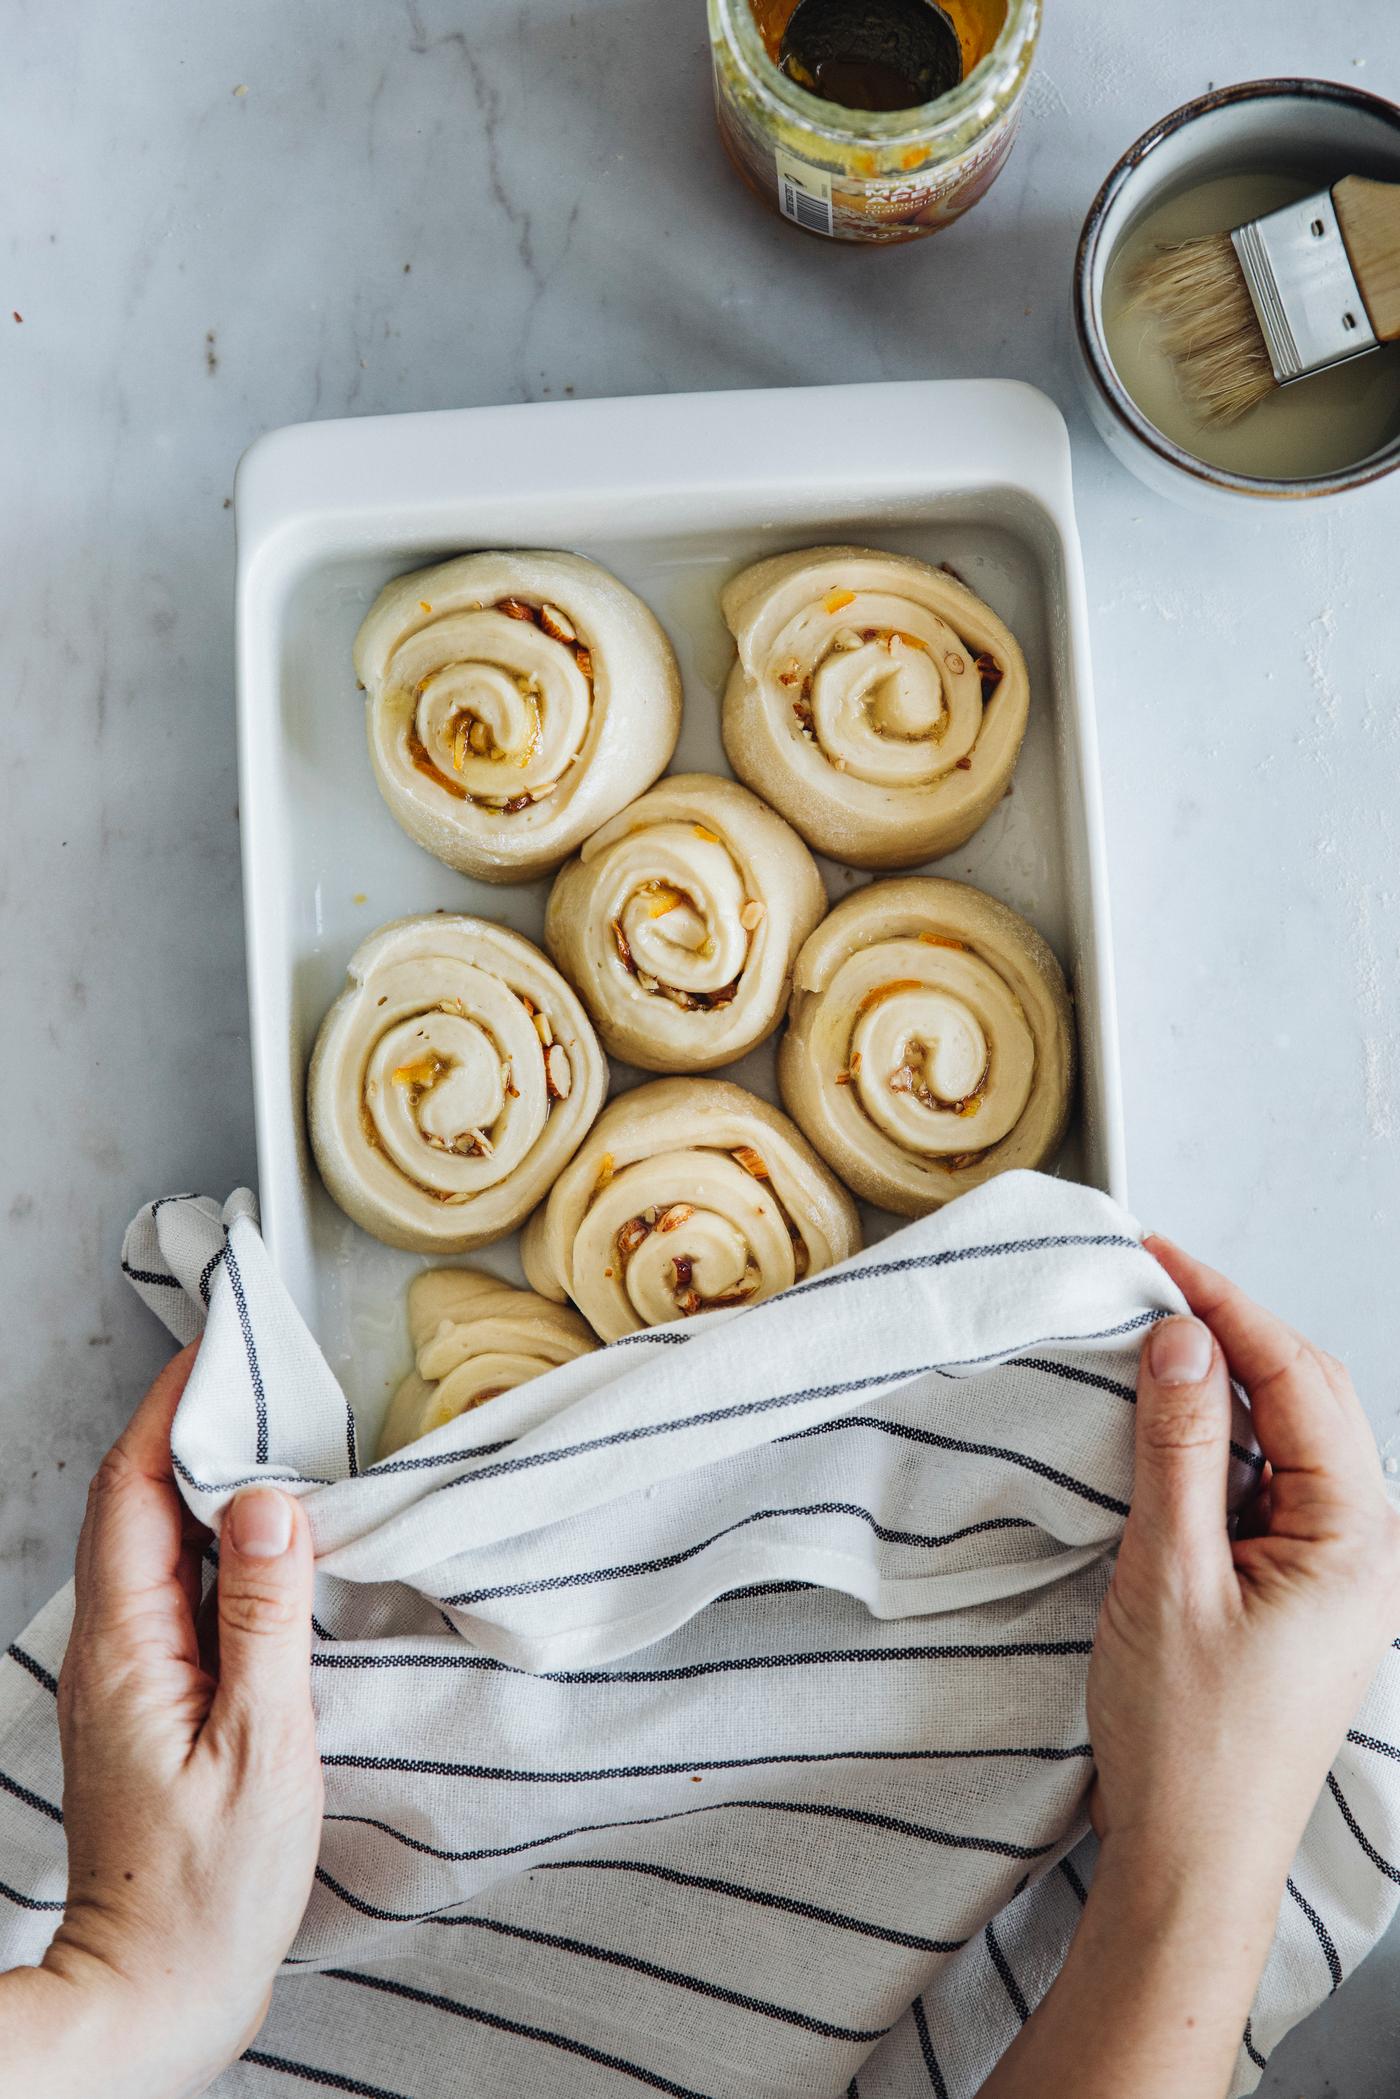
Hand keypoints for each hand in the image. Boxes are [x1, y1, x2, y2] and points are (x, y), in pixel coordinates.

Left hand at [26, 1346, 321, 2098]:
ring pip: (151, 1547)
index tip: (217, 1349)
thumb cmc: (210, 1890)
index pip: (132, 1490)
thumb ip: (266, 1616)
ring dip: (200, 1483)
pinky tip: (266, 1545)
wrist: (152, 1995)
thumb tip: (268, 1501)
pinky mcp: (145, 1706)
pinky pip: (171, 1593)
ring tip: (270, 1435)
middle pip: (133, 1506)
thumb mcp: (263, 1746)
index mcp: (127, 1648)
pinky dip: (211, 1544)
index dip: (170, 1409)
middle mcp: (108, 1651)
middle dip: (185, 1427)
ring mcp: (122, 1679)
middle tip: (254, 1373)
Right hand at [982, 1237, 1399, 2098]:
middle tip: (1151, 1288)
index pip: (1300, 1379)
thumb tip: (1180, 1337)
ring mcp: (1333, 1572)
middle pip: (1308, 1398)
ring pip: (1287, 1441)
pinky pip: (1265, 1489)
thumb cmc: (1189, 1743)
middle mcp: (1364, 1548)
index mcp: (1358, 1539)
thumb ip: (1181, 1445)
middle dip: (1231, 1336)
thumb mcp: (1168, 1572)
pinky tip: (1163, 1436)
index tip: (1162, 1257)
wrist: (1189, 1863)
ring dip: (1222, 1392)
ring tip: (1146, 1353)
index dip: (1228, 1305)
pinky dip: (1216, 1449)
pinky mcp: (1295, 1594)